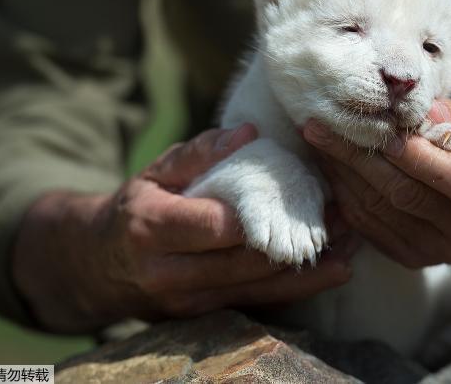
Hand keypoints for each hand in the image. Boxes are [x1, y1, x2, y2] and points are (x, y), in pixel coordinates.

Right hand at [13, 126, 358, 331]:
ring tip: (351, 243)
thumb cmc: (134, 209)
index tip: (306, 198)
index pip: (215, 227)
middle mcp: (169, 273)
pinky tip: (333, 270)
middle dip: (299, 243)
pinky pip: (258, 303)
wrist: (99, 268)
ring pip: (258, 289)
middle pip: (245, 263)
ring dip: (309, 270)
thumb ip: (198, 153)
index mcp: (153, 228)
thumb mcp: (154, 173)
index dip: (261, 218)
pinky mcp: (205, 317)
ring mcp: (188, 302)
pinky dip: (297, 287)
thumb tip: (247, 133)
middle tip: (345, 217)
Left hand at [303, 93, 450, 267]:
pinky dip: (345, 194)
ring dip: (343, 173)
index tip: (386, 132)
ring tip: (316, 139)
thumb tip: (422, 113)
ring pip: (382, 211)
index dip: (421, 160)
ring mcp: (442, 250)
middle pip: (408, 196)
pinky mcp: (414, 257)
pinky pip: (370, 227)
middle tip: (320, 125)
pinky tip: (329, 165)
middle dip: (359, 158)